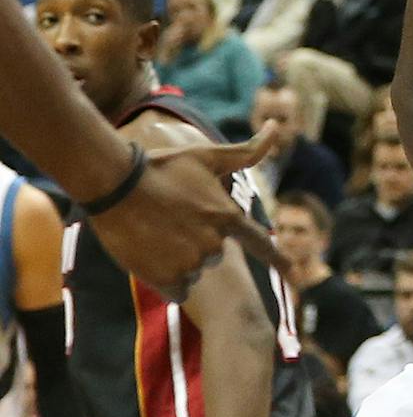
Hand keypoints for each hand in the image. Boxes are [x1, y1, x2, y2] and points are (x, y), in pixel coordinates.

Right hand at [91, 129, 286, 299]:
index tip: (294, 274)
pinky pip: (178, 290)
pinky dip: (167, 279)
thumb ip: (246, 152)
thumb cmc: (160, 166)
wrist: (113, 183)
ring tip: (156, 234)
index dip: (278, 260)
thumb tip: (274, 126)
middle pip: (215, 254)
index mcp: (227, 217)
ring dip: (180, 260)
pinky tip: (151, 257)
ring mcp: (190, 262)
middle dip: (198, 242)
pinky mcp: (165, 277)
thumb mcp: (207, 155)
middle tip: (171, 221)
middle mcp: (214, 244)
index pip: (261, 244)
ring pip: (194, 271)